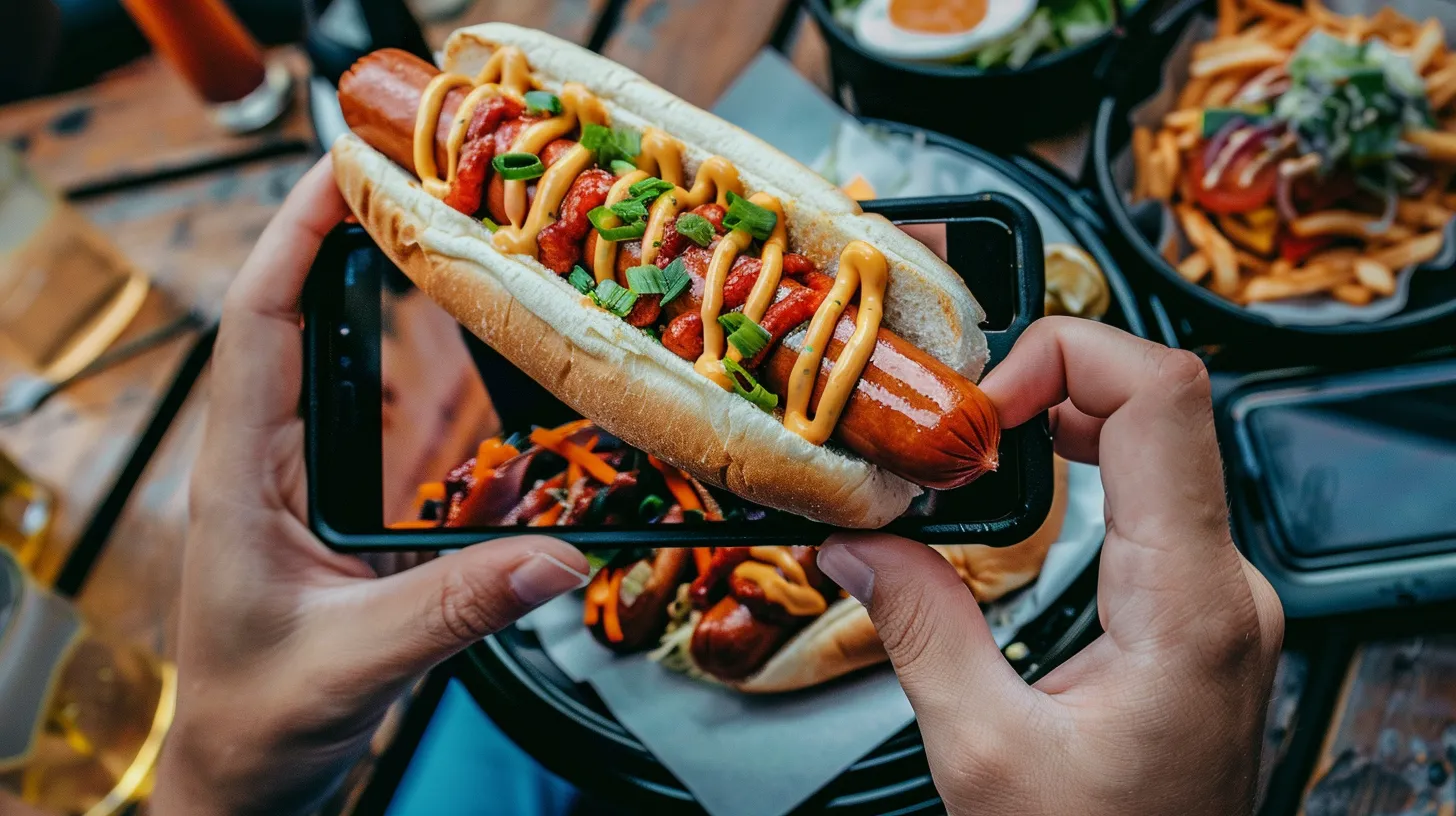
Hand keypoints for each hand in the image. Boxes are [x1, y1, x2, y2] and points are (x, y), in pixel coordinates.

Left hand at [151, 158, 590, 815]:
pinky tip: (450, 338)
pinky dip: (408, 358)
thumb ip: (455, 608)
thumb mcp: (355, 665)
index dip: (295, 236)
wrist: (243, 773)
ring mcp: (294, 474)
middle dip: (340, 230)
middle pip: (289, 310)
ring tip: (436, 229)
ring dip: (369, 282)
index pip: (257, 323)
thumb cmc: (261, 721)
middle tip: (415, 176)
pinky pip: (365, 405)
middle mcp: (261, 459)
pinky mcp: (329, 497)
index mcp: (240, 477)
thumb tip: (562, 557)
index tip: (347, 167)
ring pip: (325, 350)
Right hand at [817, 318, 1283, 814]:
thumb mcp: (985, 754)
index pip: (1163, 397)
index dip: (1065, 355)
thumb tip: (860, 544)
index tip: (978, 401)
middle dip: (1043, 381)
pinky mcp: (1195, 607)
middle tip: (951, 419)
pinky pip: (1148, 493)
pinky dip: (1075, 464)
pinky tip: (1015, 480)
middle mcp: (1222, 586)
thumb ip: (921, 631)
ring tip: (969, 443)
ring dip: (1056, 419)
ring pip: (1153, 441)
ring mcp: (1217, 594)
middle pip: (1153, 405)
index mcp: (1189, 606)